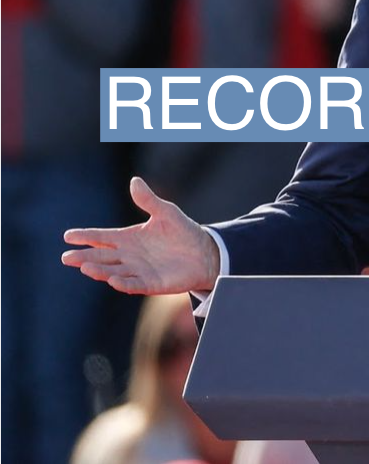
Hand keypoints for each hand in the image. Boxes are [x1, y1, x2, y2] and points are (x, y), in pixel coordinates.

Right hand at [63, 177, 219, 294]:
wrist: (205, 253)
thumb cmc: (182, 232)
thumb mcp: (166, 212)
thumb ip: (148, 200)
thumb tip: (134, 181)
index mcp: (128, 238)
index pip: (102, 237)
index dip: (86, 236)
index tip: (68, 236)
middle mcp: (129, 256)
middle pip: (101, 256)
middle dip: (84, 257)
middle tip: (67, 257)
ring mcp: (138, 270)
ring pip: (113, 271)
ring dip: (99, 270)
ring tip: (85, 266)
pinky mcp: (151, 283)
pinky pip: (134, 284)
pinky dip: (123, 283)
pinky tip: (113, 280)